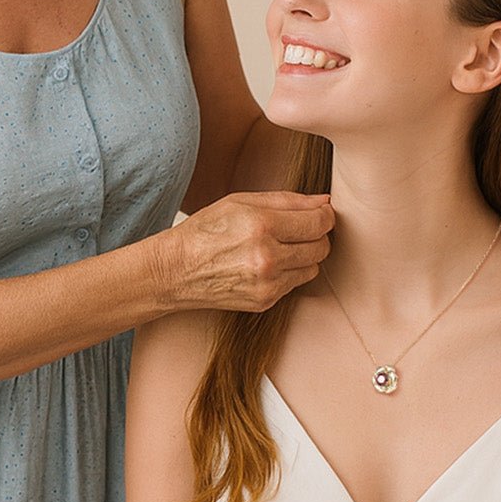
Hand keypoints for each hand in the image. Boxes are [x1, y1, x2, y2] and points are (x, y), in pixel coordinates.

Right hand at [156, 192, 332, 312]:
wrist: (175, 271)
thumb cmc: (206, 231)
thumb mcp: (241, 202)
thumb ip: (287, 200)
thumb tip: (323, 202)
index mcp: (262, 225)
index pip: (319, 222)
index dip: (324, 215)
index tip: (319, 213)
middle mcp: (267, 256)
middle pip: (321, 246)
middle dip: (316, 235)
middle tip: (300, 229)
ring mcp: (267, 283)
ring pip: (313, 267)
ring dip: (305, 255)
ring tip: (281, 246)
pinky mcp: (265, 301)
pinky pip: (295, 283)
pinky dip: (289, 272)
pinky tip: (268, 264)